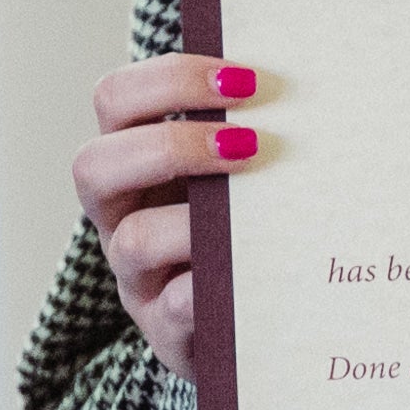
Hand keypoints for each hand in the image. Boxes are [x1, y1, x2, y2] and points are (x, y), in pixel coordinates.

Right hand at [72, 52, 270, 379]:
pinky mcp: (165, 332)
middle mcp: (120, 215)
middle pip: (94, 165)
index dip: (169, 81)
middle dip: (172, 146)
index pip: (117, 100)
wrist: (256, 324)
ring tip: (256, 216)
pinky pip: (171, 310)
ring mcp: (136, 277)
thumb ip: (252, 129)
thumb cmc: (250, 227)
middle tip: (250, 143)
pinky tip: (252, 276)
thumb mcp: (239, 173)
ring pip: (130, 241)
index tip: (246, 80)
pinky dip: (205, 290)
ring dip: (192, 221)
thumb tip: (315, 78)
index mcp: (134, 161)